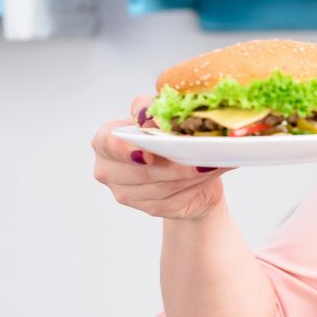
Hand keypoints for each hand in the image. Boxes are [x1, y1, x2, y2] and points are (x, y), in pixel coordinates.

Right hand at [91, 95, 234, 219]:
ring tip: (211, 161)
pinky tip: (209, 173)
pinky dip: (196, 185)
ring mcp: (127, 194)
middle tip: (200, 154)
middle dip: (174, 164)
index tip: (148, 154)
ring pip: (163, 186)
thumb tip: (153, 117)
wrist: (180, 168)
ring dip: (190, 174)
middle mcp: (109, 171)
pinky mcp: (151, 208)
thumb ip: (149, 108)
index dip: (125, 150)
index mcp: (105, 141)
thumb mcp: (157, 115)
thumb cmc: (164, 136)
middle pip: (143, 171)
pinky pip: (175, 198)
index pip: (107, 143)